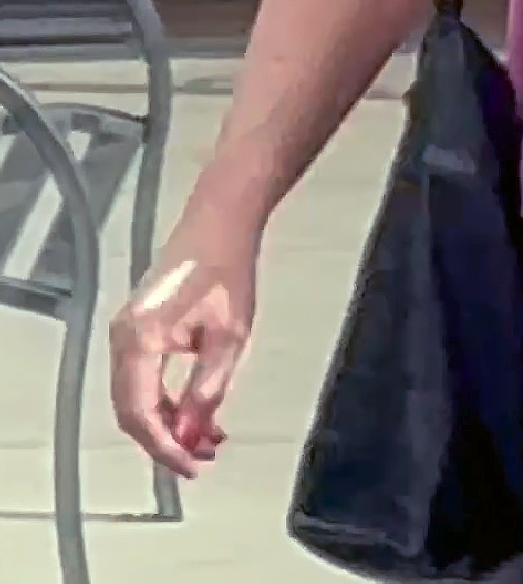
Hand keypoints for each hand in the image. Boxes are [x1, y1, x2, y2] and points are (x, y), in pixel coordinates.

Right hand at [110, 208, 261, 477]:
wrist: (220, 228)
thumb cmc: (226, 272)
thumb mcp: (229, 337)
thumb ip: (208, 389)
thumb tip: (193, 433)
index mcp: (138, 343)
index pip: (141, 413)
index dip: (165, 447)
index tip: (192, 466)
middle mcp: (122, 342)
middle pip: (134, 411)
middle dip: (168, 439)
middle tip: (203, 458)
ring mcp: (126, 336)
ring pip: (139, 398)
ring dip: (171, 422)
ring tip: (210, 439)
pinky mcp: (139, 331)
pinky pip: (145, 379)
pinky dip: (169, 400)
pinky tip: (199, 411)